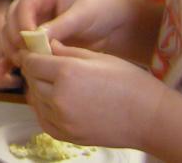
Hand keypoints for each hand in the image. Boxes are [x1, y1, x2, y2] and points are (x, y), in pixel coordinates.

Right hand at [0, 0, 123, 64]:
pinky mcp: (34, 30)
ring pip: (10, 30)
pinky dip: (16, 52)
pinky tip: (16, 66)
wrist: (116, 25)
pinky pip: (18, 41)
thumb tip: (35, 38)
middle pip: (12, 17)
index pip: (23, 5)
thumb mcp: (83, 16)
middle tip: (23, 58)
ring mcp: (33, 14)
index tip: (29, 45)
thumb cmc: (104, 12)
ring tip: (23, 63)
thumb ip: (60, 26)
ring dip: (13, 47)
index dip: (22, 25)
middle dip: (15, 38)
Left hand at [22, 40, 165, 148]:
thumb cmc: (130, 82)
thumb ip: (68, 51)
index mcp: (67, 72)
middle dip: (34, 72)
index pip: (32, 62)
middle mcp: (60, 97)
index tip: (33, 54)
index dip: (30, 56)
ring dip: (38, 91)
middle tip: (42, 67)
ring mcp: (63, 120)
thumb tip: (48, 46)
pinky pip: (44, 120)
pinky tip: (54, 102)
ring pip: (36, 101)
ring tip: (51, 84)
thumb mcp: (98, 57)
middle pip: (32, 81)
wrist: (151, 118)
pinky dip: (44, 110)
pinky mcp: (69, 136)